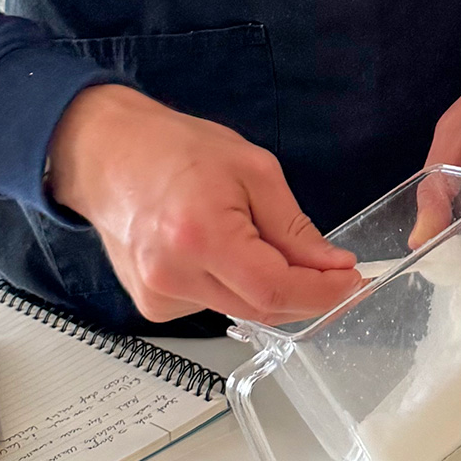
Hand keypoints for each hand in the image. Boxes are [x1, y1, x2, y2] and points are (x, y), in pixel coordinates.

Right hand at [46, 85, 363, 324]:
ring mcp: (157, 297)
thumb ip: (294, 227)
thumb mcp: (254, 170)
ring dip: (269, 288)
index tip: (351, 282)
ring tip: (255, 237)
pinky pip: (213, 305)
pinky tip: (221, 249)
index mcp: (201, 237)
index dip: (320, 293)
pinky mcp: (151, 306)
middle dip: (305, 294)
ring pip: (239, 310)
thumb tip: (331, 266)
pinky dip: (235, 286)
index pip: (274, 290)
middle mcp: (173, 277)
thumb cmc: (177, 150)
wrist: (110, 155)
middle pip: (260, 309)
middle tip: (332, 272)